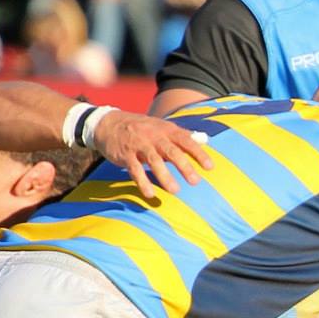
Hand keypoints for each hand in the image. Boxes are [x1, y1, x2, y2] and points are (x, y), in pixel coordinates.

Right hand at [90, 110, 215, 199]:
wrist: (109, 123)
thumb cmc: (142, 129)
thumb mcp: (162, 127)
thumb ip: (182, 135)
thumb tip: (204, 140)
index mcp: (166, 129)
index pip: (186, 140)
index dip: (198, 153)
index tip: (210, 167)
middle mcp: (154, 136)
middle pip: (171, 151)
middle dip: (184, 166)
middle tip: (195, 182)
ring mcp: (139, 145)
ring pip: (154, 160)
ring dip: (164, 176)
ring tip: (175, 190)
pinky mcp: (125, 155)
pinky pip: (134, 169)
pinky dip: (142, 181)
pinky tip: (150, 194)